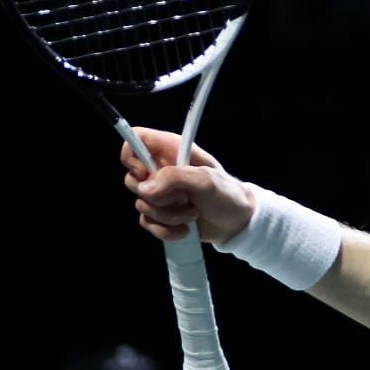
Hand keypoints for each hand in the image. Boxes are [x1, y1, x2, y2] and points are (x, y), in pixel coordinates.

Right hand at [120, 128, 255, 245]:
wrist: (237, 223)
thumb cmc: (227, 194)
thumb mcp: (206, 181)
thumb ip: (176, 178)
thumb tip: (145, 188)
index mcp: (173, 151)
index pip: (137, 139)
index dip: (132, 154)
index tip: (144, 173)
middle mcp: (162, 170)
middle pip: (132, 179)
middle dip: (157, 196)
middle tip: (184, 198)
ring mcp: (160, 193)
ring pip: (141, 204)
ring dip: (168, 215)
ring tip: (193, 213)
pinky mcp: (160, 214)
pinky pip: (147, 222)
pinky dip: (166, 230)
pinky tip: (185, 230)